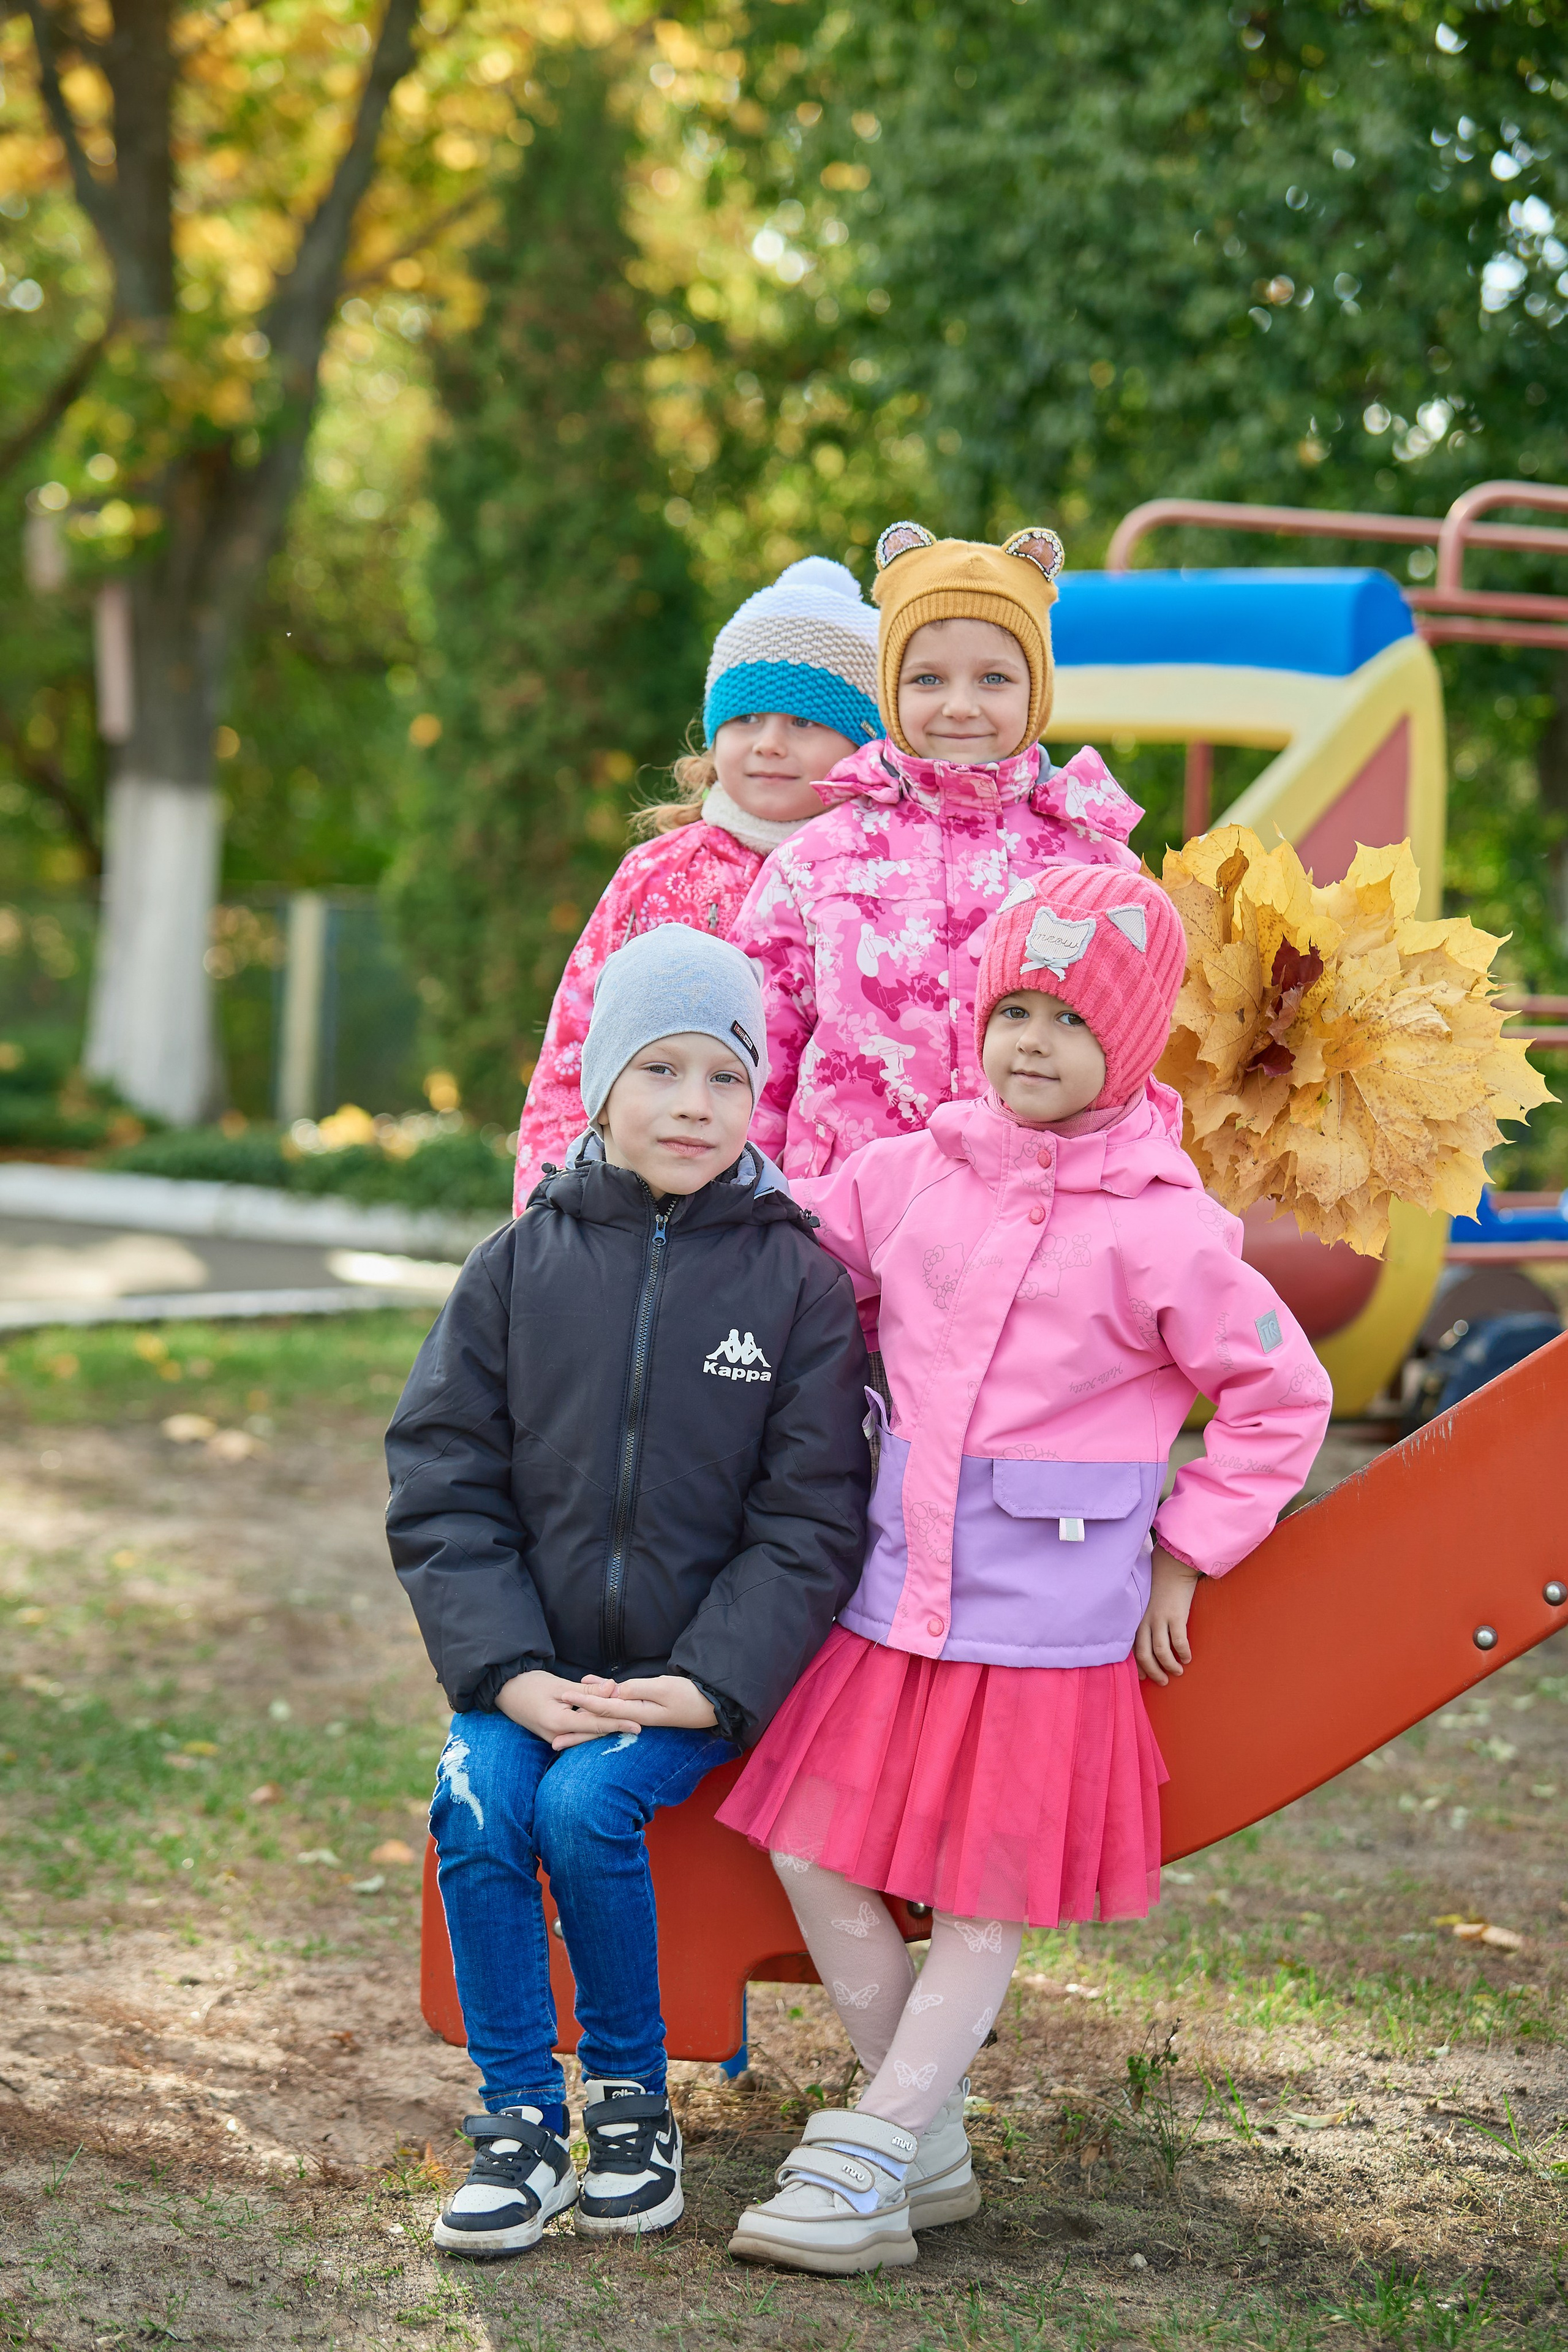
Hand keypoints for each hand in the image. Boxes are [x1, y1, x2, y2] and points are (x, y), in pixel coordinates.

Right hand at [496, 1670, 633, 1750]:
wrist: (505, 1691)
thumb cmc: (530, 1684)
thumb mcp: (560, 1685)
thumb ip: (588, 1691)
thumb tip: (614, 1689)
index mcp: (558, 1722)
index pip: (595, 1725)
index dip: (618, 1723)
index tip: (639, 1724)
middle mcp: (557, 1735)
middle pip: (593, 1733)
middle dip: (617, 1728)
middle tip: (641, 1726)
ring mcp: (554, 1738)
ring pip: (586, 1735)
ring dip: (606, 1730)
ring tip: (629, 1726)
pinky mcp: (553, 1735)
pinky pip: (577, 1734)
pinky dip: (592, 1729)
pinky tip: (607, 1725)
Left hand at [575, 1673, 717, 1731]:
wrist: (711, 1706)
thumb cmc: (689, 1696)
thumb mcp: (663, 1689)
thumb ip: (636, 1690)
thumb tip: (612, 1692)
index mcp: (637, 1714)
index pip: (604, 1709)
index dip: (583, 1702)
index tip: (563, 1699)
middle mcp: (635, 1720)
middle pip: (601, 1726)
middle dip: (577, 1733)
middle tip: (552, 1743)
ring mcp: (639, 1719)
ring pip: (607, 1723)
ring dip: (585, 1728)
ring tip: (564, 1739)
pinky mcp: (644, 1715)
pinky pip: (617, 1717)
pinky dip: (602, 1716)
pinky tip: (594, 1715)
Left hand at [1134, 1548, 1201, 1685]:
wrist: (1172, 1566)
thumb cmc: (1158, 1585)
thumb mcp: (1145, 1605)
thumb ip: (1144, 1621)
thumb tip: (1150, 1642)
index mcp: (1136, 1619)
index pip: (1132, 1648)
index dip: (1138, 1666)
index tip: (1143, 1677)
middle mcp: (1144, 1621)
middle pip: (1143, 1655)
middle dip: (1153, 1672)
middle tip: (1162, 1682)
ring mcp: (1159, 1618)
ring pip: (1160, 1652)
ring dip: (1169, 1665)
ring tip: (1177, 1671)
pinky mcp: (1176, 1616)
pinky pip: (1179, 1641)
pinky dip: (1183, 1652)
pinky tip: (1187, 1657)